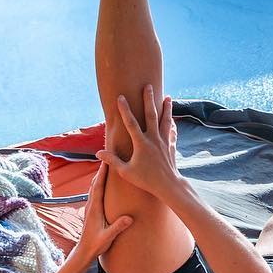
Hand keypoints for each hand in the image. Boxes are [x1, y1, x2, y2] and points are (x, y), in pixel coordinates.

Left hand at [75, 168, 132, 262]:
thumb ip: (117, 228)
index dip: (102, 173)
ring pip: (94, 187)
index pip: (98, 187)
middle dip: (101, 169)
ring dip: (100, 175)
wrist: (83, 251)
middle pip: (95, 183)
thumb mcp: (108, 237)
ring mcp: (90, 207)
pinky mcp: (91, 211)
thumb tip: (129, 218)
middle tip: (108, 156)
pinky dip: (99, 184)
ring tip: (107, 165)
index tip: (106, 161)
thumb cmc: (95, 245)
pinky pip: (95, 193)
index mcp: (95, 208)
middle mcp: (91, 205)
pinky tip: (103, 183)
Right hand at [100, 85, 181, 201]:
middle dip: (149, 99)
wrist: (168, 186)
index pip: (131, 123)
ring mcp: (164, 141)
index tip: (120, 97)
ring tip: (167, 97)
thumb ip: (112, 160)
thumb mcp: (125, 172)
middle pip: (151, 115)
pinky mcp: (170, 146)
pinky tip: (173, 121)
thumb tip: (99, 153)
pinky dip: (172, 125)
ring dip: (166, 108)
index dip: (125, 109)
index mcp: (141, 143)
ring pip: (165, 121)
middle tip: (149, 86)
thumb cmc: (146, 180)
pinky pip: (171, 132)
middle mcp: (154, 139)